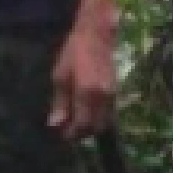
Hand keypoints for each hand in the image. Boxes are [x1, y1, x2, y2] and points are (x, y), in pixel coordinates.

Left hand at [48, 22, 116, 140]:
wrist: (96, 37)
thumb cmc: (73, 54)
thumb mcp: (60, 76)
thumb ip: (60, 103)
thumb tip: (55, 125)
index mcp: (87, 93)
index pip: (82, 124)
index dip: (72, 133)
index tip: (62, 135)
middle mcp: (104, 98)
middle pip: (96, 127)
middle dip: (82, 133)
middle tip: (67, 131)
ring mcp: (113, 96)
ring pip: (104, 122)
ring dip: (90, 127)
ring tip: (75, 123)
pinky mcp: (116, 93)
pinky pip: (108, 114)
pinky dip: (97, 118)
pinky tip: (86, 113)